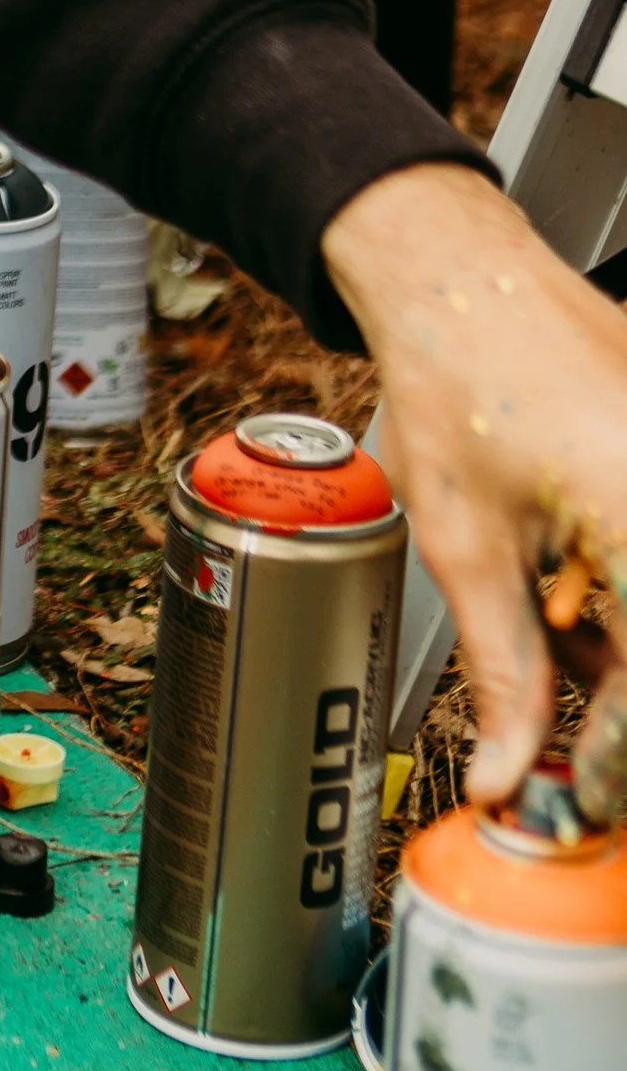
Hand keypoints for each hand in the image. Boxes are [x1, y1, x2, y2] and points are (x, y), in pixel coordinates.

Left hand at [325, 161, 626, 808]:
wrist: (463, 275)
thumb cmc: (461, 377)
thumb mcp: (471, 546)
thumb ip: (507, 671)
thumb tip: (508, 768)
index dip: (620, 759)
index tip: (585, 795)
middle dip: (625, 705)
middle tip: (589, 755)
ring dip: (623, 648)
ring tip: (563, 650)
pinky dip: (619, 587)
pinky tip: (579, 605)